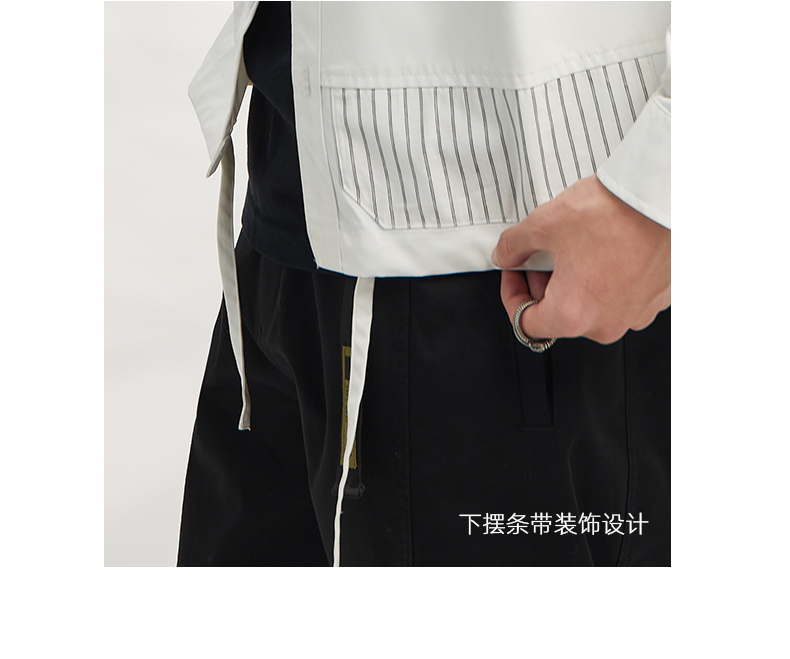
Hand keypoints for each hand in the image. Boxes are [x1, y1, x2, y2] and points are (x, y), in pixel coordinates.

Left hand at [491, 175, 669, 343]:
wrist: (668, 194)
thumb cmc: (615, 213)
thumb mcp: (545, 223)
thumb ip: (513, 246)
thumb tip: (506, 255)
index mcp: (573, 315)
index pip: (525, 323)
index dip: (512, 294)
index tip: (514, 272)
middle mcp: (606, 324)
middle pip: (559, 316)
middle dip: (543, 285)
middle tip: (541, 253)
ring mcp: (636, 314)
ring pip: (590, 306)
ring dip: (575, 282)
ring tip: (575, 246)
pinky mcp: (658, 300)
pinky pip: (621, 296)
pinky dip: (606, 279)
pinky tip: (604, 248)